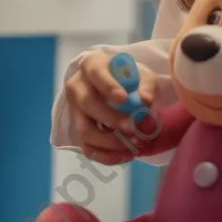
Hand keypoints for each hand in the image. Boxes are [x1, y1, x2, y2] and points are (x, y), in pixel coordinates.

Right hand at [65, 51, 156, 165]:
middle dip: (111, 119)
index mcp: (91, 65)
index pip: (95, 73)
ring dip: (109, 142)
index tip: (124, 98)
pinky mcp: (78, 131)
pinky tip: (126, 155)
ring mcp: (74, 111)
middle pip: (87, 103)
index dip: (108, 86)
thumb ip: (146, 84)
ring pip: (84, 130)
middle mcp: (77, 86)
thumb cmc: (128, 77)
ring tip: (133, 145)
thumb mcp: (141, 73)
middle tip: (133, 129)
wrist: (114, 86)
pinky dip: (107, 156)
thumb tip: (145, 100)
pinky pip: (87, 148)